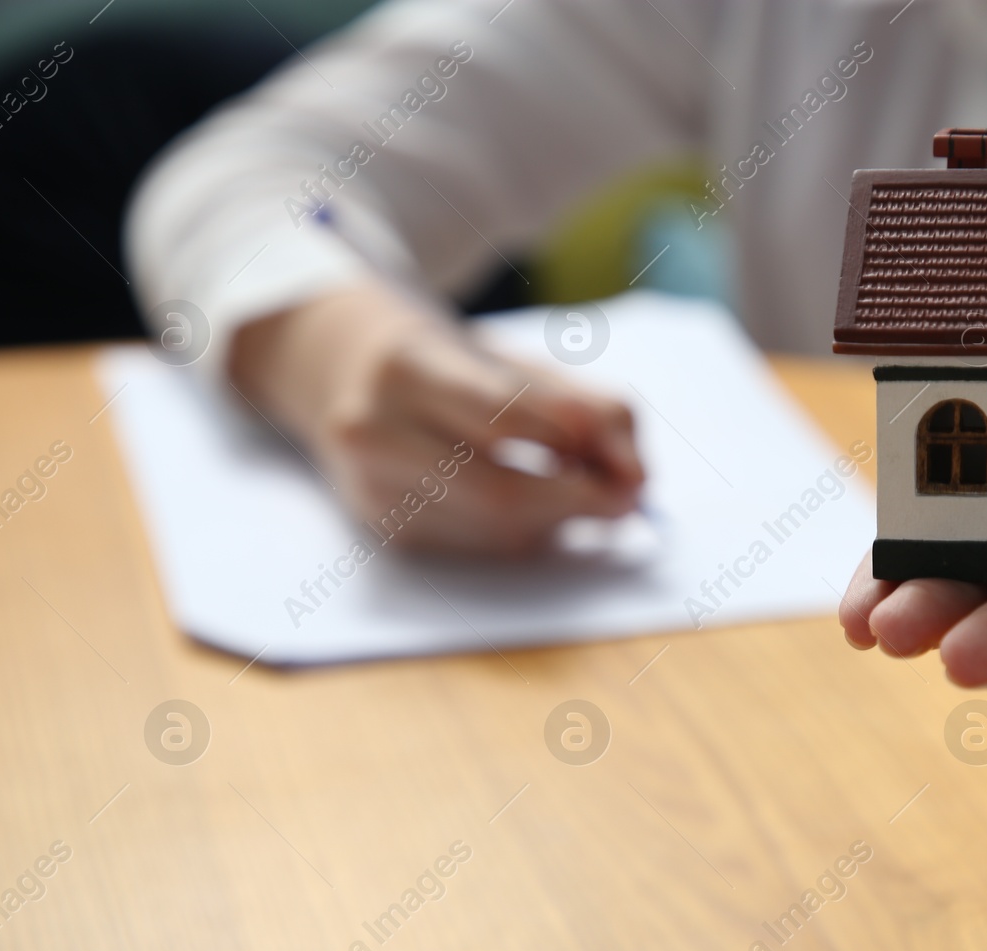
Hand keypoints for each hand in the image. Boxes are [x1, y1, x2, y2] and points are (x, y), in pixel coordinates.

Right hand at [229, 280, 643, 554]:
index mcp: (408, 365)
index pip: (502, 413)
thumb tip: (637, 477)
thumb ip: (589, 407)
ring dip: (560, 522)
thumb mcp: (517, 363)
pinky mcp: (385, 532)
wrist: (349, 378)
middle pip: (497, 490)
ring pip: (493, 530)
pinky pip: (479, 549)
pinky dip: (527, 536)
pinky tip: (539, 512)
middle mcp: (373, 430)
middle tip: (628, 500)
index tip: (631, 465)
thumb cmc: (456, 369)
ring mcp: (372, 490)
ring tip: (585, 496)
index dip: (575, 443)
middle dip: (578, 501)